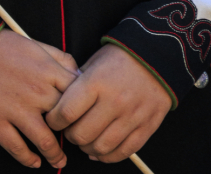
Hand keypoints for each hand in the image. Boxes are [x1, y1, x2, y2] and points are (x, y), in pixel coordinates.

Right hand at [0, 28, 78, 167]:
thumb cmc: (3, 46)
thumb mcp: (37, 44)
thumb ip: (61, 59)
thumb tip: (79, 75)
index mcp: (48, 71)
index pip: (79, 96)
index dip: (84, 108)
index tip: (83, 116)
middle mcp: (36, 92)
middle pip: (64, 120)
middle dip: (71, 132)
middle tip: (72, 140)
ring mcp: (16, 110)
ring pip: (45, 142)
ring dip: (55, 155)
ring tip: (59, 161)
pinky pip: (17, 148)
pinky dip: (29, 160)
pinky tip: (35, 162)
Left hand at [46, 44, 171, 162]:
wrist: (156, 56)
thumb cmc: (120, 58)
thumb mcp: (94, 62)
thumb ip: (77, 84)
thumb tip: (61, 105)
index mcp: (97, 82)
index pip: (66, 112)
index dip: (54, 120)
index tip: (53, 119)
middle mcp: (114, 102)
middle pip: (81, 135)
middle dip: (70, 136)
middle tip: (69, 130)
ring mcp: (131, 117)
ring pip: (100, 148)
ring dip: (87, 148)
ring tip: (85, 140)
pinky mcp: (146, 128)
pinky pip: (122, 153)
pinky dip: (107, 156)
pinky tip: (100, 149)